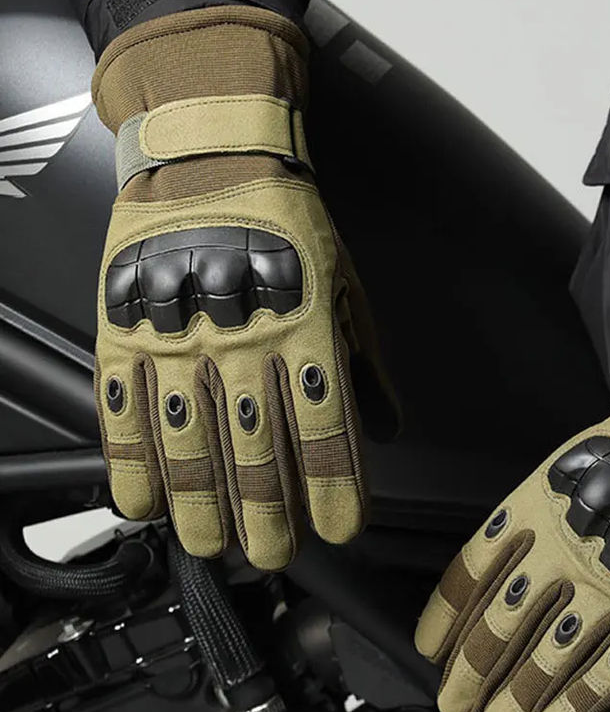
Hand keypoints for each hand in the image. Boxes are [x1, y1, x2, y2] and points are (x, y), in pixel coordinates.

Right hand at [93, 7, 397, 569]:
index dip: (332, 483)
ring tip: (210, 546)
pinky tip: (142, 501)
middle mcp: (243, 338)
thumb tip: (385, 428)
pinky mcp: (128, 325)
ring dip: (200, 501)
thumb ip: (366, 362)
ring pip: (188, 437)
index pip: (324, 424)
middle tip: (273, 555)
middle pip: (255, 445)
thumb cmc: (288, 223)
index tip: (340, 528)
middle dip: (266, 511)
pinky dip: (130, 457)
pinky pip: (123, 403)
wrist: (214, 156)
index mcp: (305, 327)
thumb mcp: (346, 285)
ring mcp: (179, 334)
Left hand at [415, 286, 609, 711]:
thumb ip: (540, 507)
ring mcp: (608, 592)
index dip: (448, 618)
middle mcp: (562, 553)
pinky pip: (604, 681)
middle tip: (456, 710)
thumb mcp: (578, 459)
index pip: (472, 572)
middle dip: (472, 677)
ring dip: (514, 710)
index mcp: (536, 506)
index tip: (432, 650)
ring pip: (544, 664)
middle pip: (500, 627)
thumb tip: (513, 553)